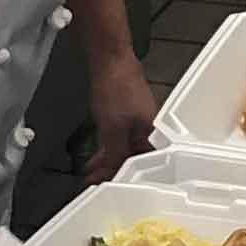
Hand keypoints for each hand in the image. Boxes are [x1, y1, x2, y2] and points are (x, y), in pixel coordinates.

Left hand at [86, 52, 160, 180]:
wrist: (110, 59)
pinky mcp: (128, 113)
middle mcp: (150, 130)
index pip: (143, 167)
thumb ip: (115, 154)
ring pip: (124, 148)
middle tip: (95, 181)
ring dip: (107, 160)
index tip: (106, 185)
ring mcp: (139, 120)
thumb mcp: (113, 129)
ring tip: (91, 170)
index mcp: (153, 135)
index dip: (123, 178)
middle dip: (112, 171)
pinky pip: (119, 137)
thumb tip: (113, 173)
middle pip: (133, 159)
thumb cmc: (117, 88)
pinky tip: (97, 152)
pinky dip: (107, 147)